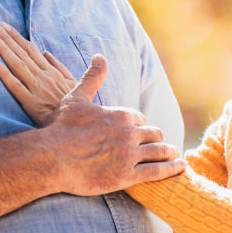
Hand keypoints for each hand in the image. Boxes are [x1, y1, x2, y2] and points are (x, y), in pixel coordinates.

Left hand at [0, 20, 76, 125]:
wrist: (75, 127)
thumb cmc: (74, 108)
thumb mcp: (74, 84)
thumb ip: (60, 67)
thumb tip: (47, 53)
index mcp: (51, 71)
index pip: (30, 49)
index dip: (16, 36)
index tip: (4, 26)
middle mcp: (42, 76)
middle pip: (21, 52)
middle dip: (5, 36)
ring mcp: (36, 88)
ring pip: (16, 63)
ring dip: (3, 47)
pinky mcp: (30, 103)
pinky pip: (14, 85)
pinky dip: (3, 72)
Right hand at [43, 50, 184, 194]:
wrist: (51, 158)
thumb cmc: (62, 128)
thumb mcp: (77, 98)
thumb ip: (92, 78)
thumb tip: (99, 56)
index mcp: (121, 114)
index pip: (140, 119)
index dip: (139, 126)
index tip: (139, 132)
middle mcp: (129, 133)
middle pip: (154, 134)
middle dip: (157, 139)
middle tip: (161, 145)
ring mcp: (129, 155)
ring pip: (160, 151)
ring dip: (169, 153)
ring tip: (174, 156)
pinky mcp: (127, 176)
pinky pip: (157, 171)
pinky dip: (171, 168)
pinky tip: (179, 166)